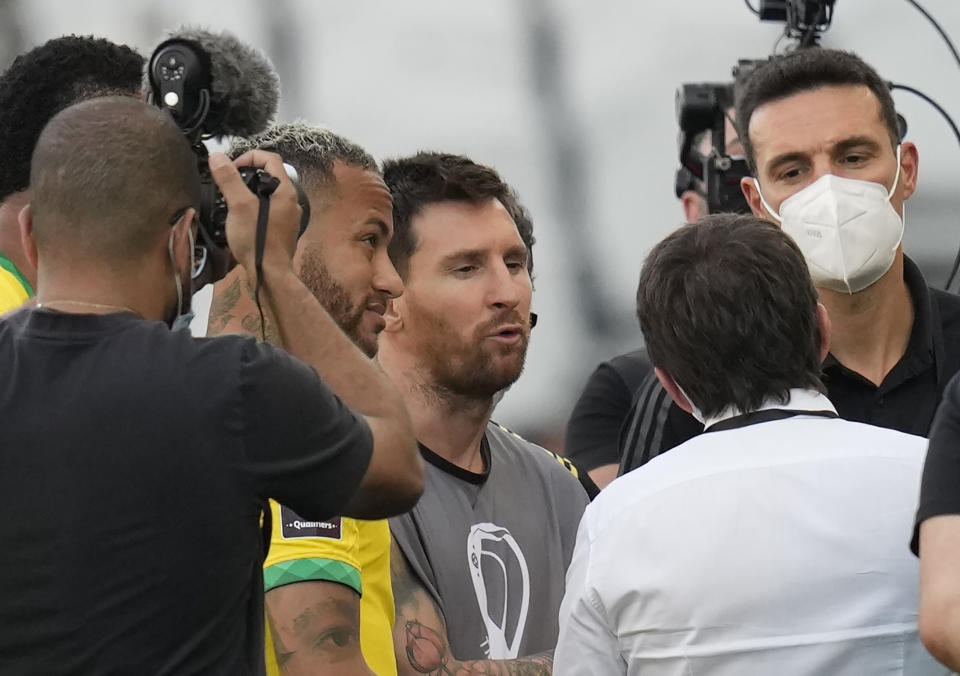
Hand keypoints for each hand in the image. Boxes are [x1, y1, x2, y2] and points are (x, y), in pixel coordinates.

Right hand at [208, 150, 301, 276]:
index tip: (232, 168)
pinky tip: (240, 220)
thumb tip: (217, 156)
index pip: (271, 158)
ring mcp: (288, 218)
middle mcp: (291, 202)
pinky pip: (268, 212)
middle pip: (269, 176)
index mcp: (285, 191)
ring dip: (249, 193)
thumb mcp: (239, 205)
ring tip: (231, 202)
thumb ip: (229, 179)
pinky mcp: (282, 231)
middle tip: (229, 185)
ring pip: (268, 195)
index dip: (250, 156)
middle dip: (247, 175)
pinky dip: (254, 209)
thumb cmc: (258, 240)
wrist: (270, 274)